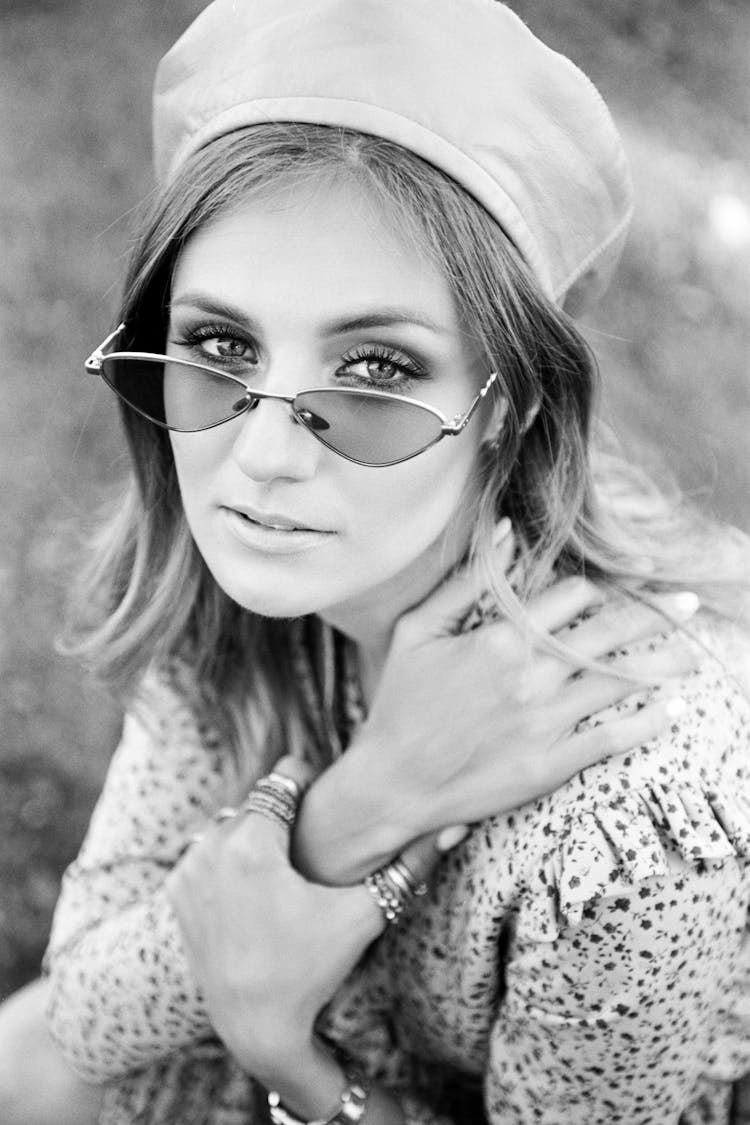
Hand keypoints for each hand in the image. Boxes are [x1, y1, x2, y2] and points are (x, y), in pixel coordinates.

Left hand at [166, 758, 382, 1087]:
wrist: (255, 1027)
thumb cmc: (311, 969)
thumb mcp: (363, 915)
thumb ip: (410, 866)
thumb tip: (455, 826)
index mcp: (252, 842)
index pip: (287, 773)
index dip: (313, 787)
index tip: (329, 813)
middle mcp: (209, 846)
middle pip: (260, 799)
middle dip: (287, 817)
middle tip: (312, 852)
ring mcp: (187, 868)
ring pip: (234, 822)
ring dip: (258, 836)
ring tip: (287, 873)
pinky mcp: (176, 889)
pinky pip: (209, 850)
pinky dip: (231, 860)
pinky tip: (258, 893)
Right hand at [295, 533, 701, 883]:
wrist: (394, 781)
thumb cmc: (401, 701)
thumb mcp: (419, 629)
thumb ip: (466, 580)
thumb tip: (506, 532)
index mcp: (501, 637)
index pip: (572, 595)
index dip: (602, 586)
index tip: (628, 580)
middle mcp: (530, 675)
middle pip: (610, 632)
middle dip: (656, 613)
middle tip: (689, 602)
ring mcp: (544, 721)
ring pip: (619, 682)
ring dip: (663, 664)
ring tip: (693, 654)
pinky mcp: (550, 764)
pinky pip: (611, 738)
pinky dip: (645, 722)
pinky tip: (669, 710)